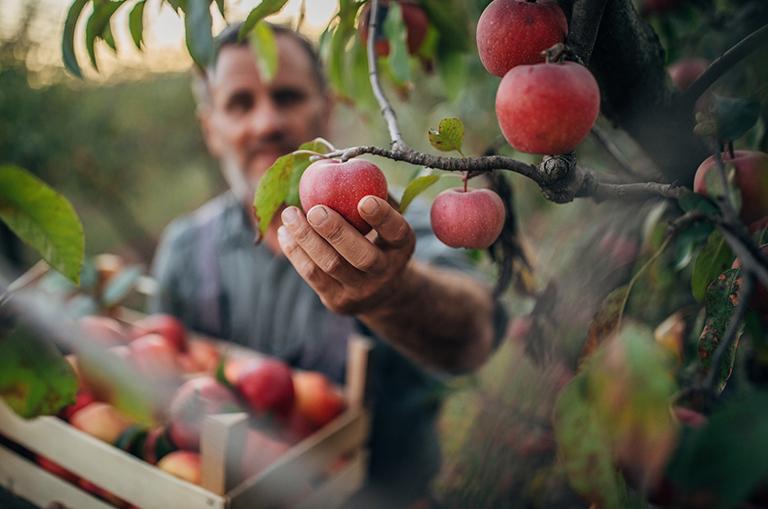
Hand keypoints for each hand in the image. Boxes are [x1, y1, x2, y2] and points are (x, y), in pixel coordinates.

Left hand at [277, 195, 414, 314]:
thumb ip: (372, 192)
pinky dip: (295, 252)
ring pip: (331, 265)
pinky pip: (312, 275)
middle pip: (361, 256)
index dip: (382, 217)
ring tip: (289, 214)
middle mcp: (386, 271)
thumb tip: (343, 159)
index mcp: (402, 246)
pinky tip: (286, 232)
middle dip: (336, 232)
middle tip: (315, 210)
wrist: (379, 290)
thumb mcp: (384, 218)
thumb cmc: (378, 238)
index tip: (365, 200)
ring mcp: (362, 290)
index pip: (396, 232)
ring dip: (306, 238)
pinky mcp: (338, 301)